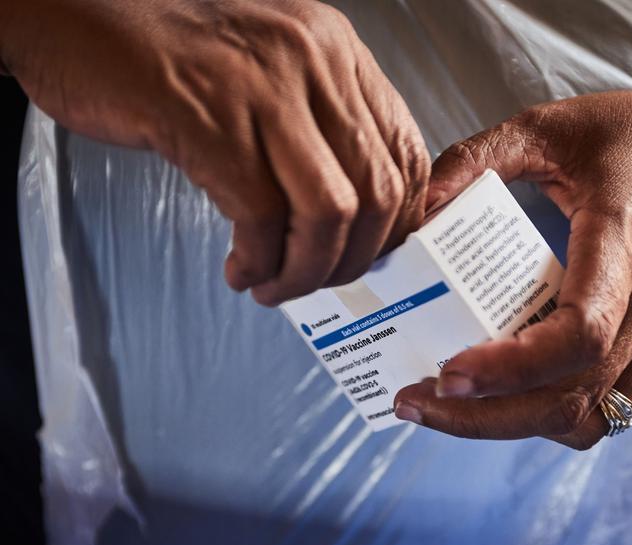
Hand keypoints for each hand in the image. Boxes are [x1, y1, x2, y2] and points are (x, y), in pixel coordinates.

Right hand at [1, 0, 429, 304]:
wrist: (80, 13)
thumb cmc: (172, 51)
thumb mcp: (272, 71)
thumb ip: (320, 123)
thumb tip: (354, 210)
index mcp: (335, 53)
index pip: (405, 151)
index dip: (398, 221)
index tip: (373, 252)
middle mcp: (311, 65)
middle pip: (376, 191)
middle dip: (355, 259)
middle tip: (323, 280)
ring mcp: (262, 91)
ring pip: (329, 212)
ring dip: (307, 270)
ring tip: (277, 285)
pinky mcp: (209, 123)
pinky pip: (261, 217)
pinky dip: (259, 260)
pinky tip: (242, 267)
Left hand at [395, 91, 631, 448]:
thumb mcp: (562, 123)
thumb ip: (482, 155)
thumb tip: (417, 207)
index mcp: (627, 242)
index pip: (580, 333)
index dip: (510, 367)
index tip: (446, 374)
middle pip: (570, 400)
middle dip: (482, 419)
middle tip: (412, 401)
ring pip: (582, 419)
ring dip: (506, 426)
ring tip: (444, 403)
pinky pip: (598, 410)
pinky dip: (540, 416)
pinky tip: (497, 391)